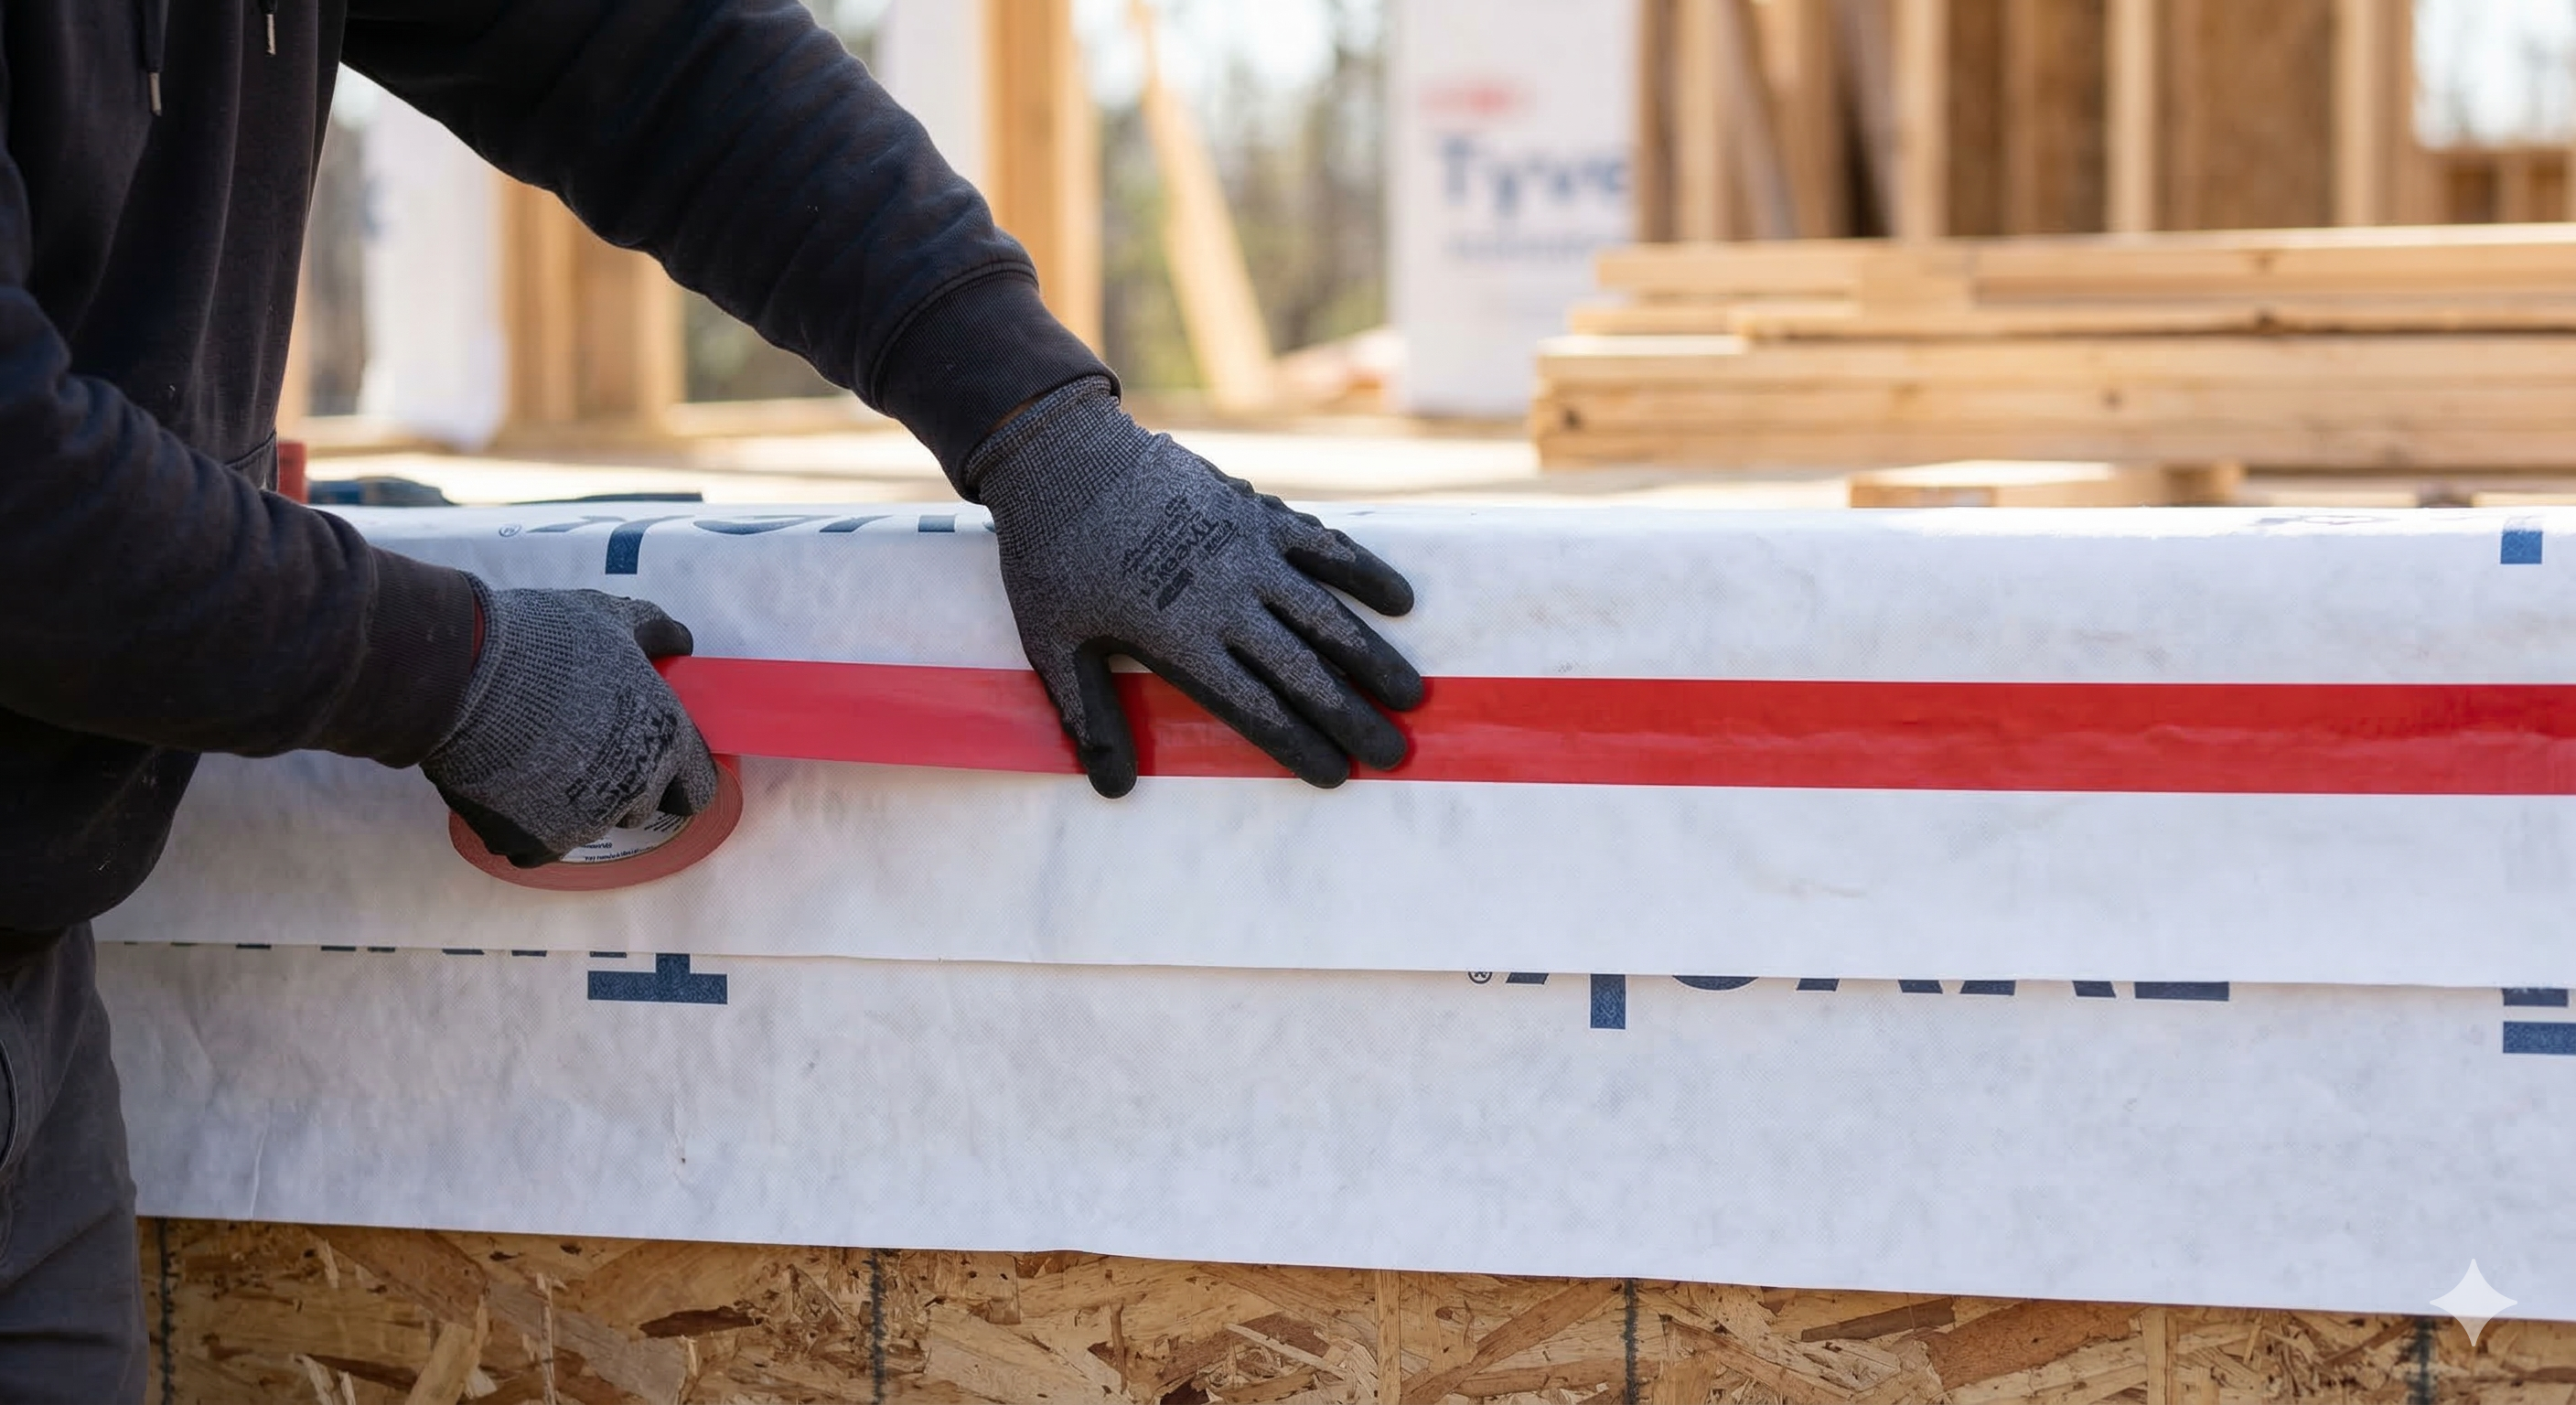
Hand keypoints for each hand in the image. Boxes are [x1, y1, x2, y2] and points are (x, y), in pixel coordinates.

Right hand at [424, 585, 718, 866]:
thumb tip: (678, 640)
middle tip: (582, 746)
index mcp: (665, 739)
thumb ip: (653, 633)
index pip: (698, 787)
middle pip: (642, 805)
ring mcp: (585, 822)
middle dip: (622, 785)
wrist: (462, 677)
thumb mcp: (609, 617)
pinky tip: (507, 785)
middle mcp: (635, 789)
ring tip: (534, 757)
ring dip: (571, 802)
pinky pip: (540, 844)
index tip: (657, 762)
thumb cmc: (545, 642)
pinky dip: (525, 823)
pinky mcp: (535, 842)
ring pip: (590, 825)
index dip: (679, 776)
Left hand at [968, 378, 1425, 796]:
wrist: (1063, 458)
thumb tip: (1113, 789)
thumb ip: (1090, 717)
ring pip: (1327, 615)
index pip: (1255, 709)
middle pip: (1304, 672)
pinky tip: (1402, 601)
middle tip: (1394, 753)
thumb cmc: (1053, 558)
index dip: (1299, 746)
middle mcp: (1227, 600)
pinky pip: (1325, 545)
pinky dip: (1366, 572)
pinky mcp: (1258, 511)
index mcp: (1179, 640)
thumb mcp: (1055, 645)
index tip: (1337, 776)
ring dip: (1374, 657)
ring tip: (1411, 694)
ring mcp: (1249, 552)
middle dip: (1353, 716)